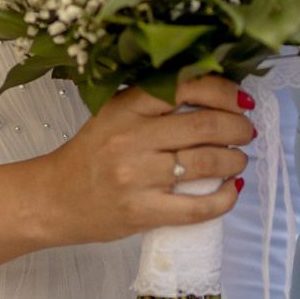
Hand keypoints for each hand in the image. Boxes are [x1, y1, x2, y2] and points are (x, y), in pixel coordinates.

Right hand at [32, 77, 254, 246]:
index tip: (240, 101)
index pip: (187, 87)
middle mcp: (131, 138)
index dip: (224, 91)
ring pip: (207, 163)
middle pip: (206, 125)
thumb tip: (215, 95)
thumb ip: (154, 102)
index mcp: (126, 107)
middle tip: (246, 131)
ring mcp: (137, 177)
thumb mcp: (113, 114)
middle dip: (239, 127)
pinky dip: (225, 198)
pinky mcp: (142, 212)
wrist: (53, 199)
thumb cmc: (88, 155)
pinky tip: (232, 190)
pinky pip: (198, 207)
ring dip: (236, 160)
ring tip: (238, 159)